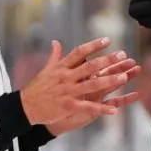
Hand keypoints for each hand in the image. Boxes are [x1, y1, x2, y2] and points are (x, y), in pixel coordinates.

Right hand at [20, 38, 135, 125]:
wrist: (26, 107)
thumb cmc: (37, 88)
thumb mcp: (46, 70)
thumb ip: (54, 56)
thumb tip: (56, 42)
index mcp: (61, 67)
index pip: (79, 52)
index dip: (94, 45)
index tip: (107, 40)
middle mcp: (66, 77)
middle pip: (89, 66)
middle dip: (107, 60)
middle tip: (122, 55)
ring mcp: (68, 92)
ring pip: (92, 85)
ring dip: (109, 81)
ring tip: (124, 77)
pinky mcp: (68, 106)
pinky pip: (88, 107)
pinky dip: (101, 109)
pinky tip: (113, 110)